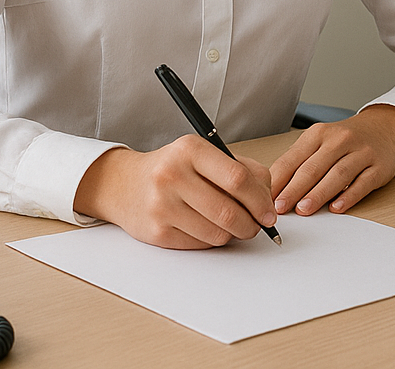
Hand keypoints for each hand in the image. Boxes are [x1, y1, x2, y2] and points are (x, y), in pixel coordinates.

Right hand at [73, 135, 276, 248]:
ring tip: (231, 225)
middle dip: (251, 224)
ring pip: (218, 233)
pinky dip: (213, 240)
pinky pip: (201, 245)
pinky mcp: (157, 232)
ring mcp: (162, 205)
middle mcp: (173, 175)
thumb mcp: (204, 155)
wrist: (125, 185)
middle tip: (256, 225)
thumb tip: (267, 200)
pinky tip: (207, 228)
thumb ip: (241, 170)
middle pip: (230, 212)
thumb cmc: (174, 169)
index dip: (260, 200)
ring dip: (233, 234)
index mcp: (190, 150)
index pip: (237, 178)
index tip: (269, 212)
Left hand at [269, 105, 394, 215]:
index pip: (294, 158)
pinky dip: (349, 196)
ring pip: (337, 175)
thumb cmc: (344, 140)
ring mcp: (361, 153)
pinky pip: (363, 183)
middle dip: (294, 189)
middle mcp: (340, 140)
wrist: (383, 128)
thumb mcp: (319, 141)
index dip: (279, 179)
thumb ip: (299, 161)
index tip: (267, 197)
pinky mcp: (379, 167)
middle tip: (280, 207)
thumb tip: (274, 189)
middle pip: (313, 167)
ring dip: (319, 194)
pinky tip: (336, 207)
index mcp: (319, 134)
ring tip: (304, 209)